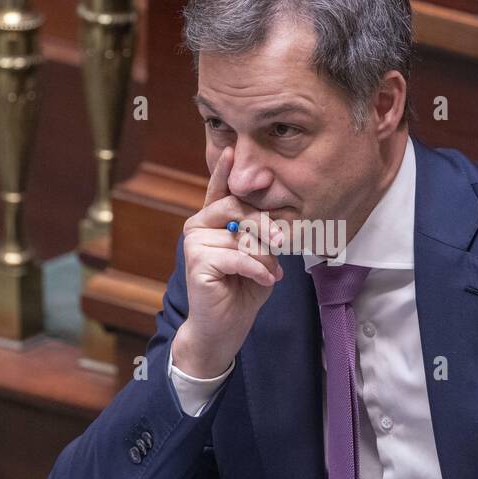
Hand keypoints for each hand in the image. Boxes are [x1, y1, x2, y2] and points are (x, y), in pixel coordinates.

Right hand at [173, 146, 284, 377]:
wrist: (224, 329)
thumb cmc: (243, 291)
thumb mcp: (259, 256)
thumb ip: (260, 234)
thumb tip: (276, 220)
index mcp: (212, 220)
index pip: (220, 189)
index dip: (226, 170)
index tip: (234, 149)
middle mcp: (198, 226)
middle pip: (238, 207)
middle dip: (266, 225)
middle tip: (283, 243)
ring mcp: (194, 243)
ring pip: (241, 234)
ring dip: (263, 256)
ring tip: (268, 274)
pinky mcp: (197, 262)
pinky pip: (237, 255)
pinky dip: (257, 270)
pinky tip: (267, 281)